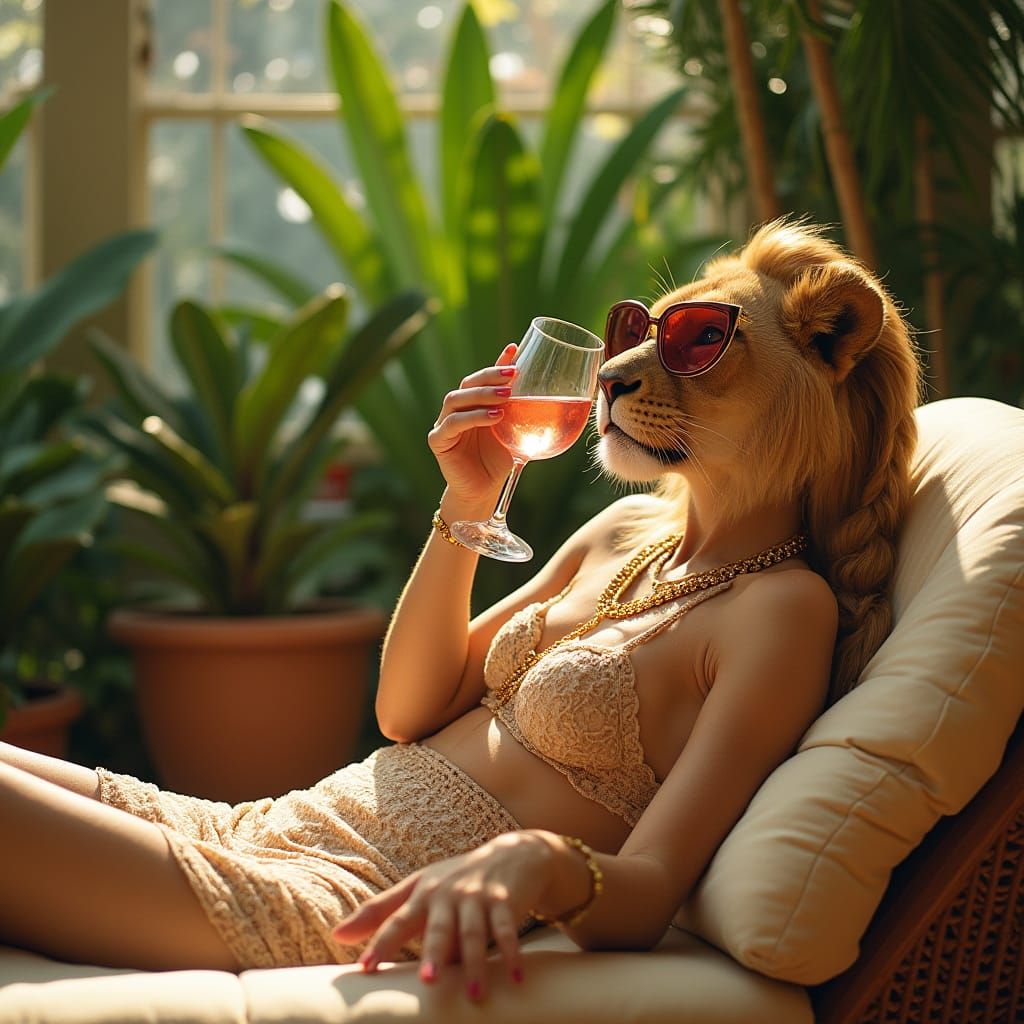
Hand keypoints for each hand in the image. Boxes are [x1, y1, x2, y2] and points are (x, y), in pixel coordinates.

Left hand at [332, 831, 548, 1000]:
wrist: (512, 854)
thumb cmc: (456, 879)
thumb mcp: (419, 888)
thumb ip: (380, 911)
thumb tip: (336, 935)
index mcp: (423, 894)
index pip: (398, 921)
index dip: (382, 943)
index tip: (366, 968)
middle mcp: (449, 894)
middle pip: (439, 928)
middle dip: (433, 953)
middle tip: (427, 981)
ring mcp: (478, 897)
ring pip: (475, 933)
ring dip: (475, 962)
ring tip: (473, 994)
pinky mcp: (505, 901)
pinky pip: (507, 930)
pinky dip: (512, 952)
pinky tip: (514, 976)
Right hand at [427, 344, 517, 509]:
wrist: (484, 489)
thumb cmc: (499, 458)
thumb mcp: (513, 429)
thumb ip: (518, 408)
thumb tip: (540, 387)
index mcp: (472, 404)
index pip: (482, 377)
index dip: (496, 362)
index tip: (513, 350)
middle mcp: (456, 410)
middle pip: (467, 383)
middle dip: (489, 376)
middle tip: (512, 374)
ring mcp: (443, 424)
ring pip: (456, 399)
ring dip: (481, 395)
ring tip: (505, 396)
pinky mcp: (438, 441)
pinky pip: (452, 424)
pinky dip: (473, 417)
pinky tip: (494, 417)